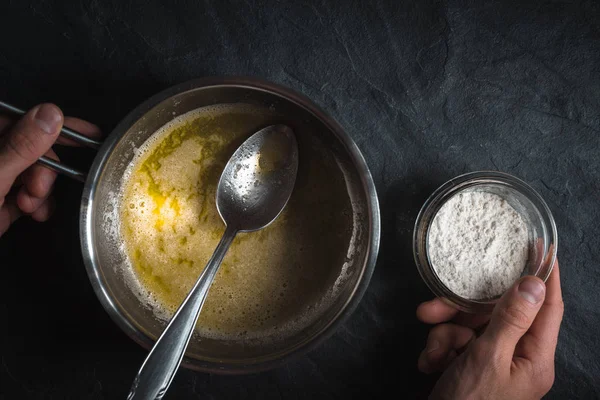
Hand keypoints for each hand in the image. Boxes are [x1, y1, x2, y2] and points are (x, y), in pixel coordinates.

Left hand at [0, 103, 100, 236]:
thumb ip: (20, 146)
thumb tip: (50, 115)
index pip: (21, 120)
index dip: (54, 127)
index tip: (86, 134)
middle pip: (30, 150)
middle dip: (42, 170)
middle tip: (36, 190)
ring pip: (31, 174)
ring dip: (40, 191)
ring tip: (30, 206)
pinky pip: (25, 194)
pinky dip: (36, 204)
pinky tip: (33, 213)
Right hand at [417, 261, 562, 399]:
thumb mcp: (488, 358)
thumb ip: (510, 319)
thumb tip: (534, 283)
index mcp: (533, 358)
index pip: (547, 308)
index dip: (543, 276)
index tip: (537, 247)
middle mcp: (515, 358)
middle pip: (493, 314)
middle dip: (460, 312)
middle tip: (431, 309)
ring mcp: (490, 363)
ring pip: (467, 327)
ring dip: (444, 337)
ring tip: (433, 355)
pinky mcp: (468, 367)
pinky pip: (453, 343)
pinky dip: (438, 351)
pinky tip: (431, 364)